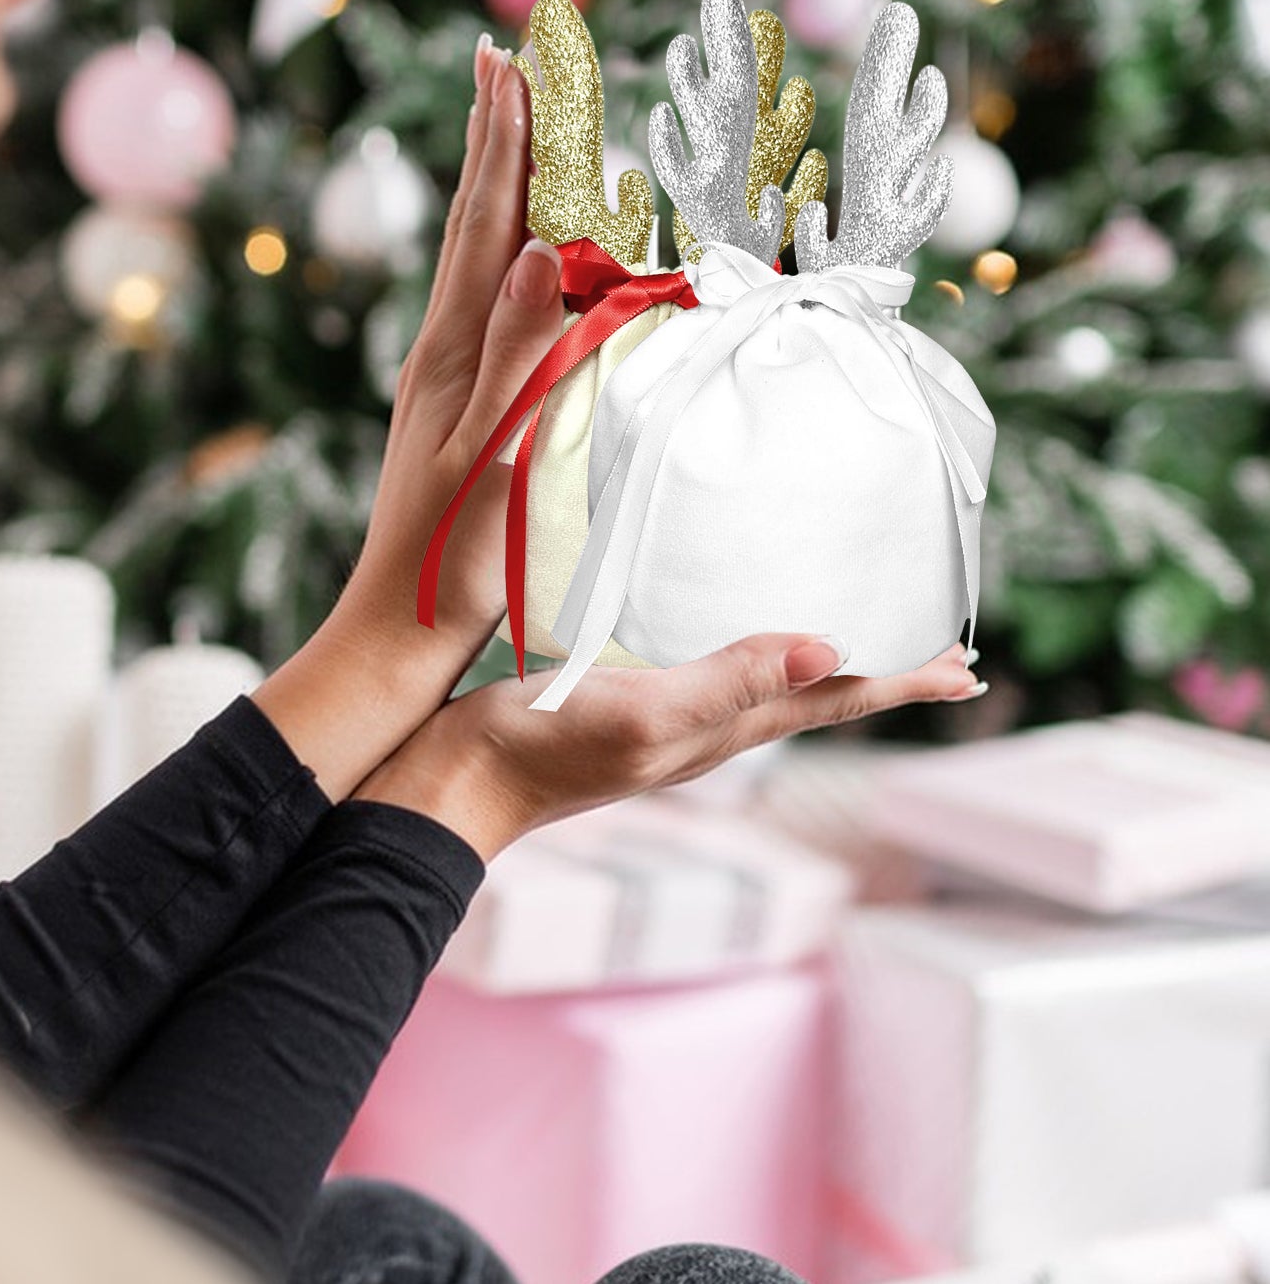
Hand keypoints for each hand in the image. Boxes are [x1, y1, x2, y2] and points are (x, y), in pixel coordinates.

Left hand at [254, 35, 566, 800]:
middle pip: (472, 225)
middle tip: (502, 62)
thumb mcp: (492, 457)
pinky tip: (517, 262)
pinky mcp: (456, 410)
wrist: (395, 631)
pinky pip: (485, 307)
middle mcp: (441, 352)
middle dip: (493, 140)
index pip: (483, 224)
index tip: (507, 58)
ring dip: (496, 189)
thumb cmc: (451, 560)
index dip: (500, 141)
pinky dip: (505, 258)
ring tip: (510, 134)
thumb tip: (544, 250)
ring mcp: (443, 380)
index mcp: (451, 352)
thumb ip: (519, 356)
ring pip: (475, 262)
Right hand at [355, 637, 984, 860]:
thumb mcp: (644, 713)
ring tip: (858, 644)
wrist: (454, 783)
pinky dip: (753, 653)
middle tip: (937, 656)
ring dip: (824, 667)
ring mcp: (666, 719)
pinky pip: (715, 673)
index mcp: (721, 731)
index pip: (833, 702)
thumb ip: (729, 681)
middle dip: (879, 676)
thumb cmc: (541, 746)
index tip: (964, 667)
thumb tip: (832, 650)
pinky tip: (734, 635)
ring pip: (770, 688)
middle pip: (816, 699)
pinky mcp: (626, 701)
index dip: (899, 681)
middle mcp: (707, 729)